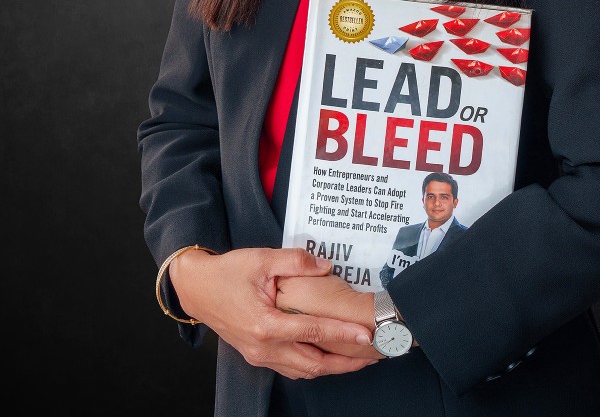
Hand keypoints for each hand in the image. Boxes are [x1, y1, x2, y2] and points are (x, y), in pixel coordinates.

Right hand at [169, 247, 377, 378]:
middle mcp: (264, 347)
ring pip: (303, 371)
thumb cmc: (227, 273)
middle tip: (372, 353)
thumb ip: (296, 261)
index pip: (313, 331)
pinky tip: (327, 357)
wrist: (197, 289)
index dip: (342, 333)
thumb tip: (326, 265)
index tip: (366, 333)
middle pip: (313, 364)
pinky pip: (291, 368)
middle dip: (345, 361)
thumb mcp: (261, 258)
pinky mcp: (258, 355)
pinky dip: (313, 366)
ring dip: (331, 367)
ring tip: (357, 359)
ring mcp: (260, 355)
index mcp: (266, 324)